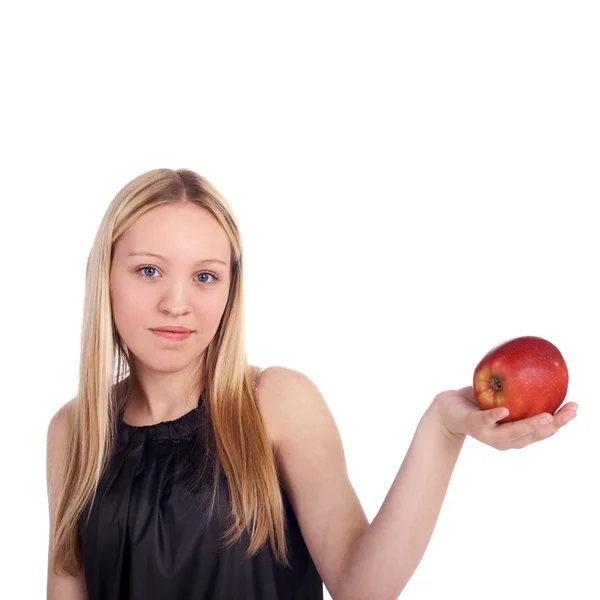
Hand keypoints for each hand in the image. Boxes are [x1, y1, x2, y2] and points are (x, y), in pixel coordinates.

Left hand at [429, 386, 577, 449]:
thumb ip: (521, 392)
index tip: (575, 408)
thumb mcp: (503, 398)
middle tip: (569, 412)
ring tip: (546, 416)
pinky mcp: (472, 424)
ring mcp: (489, 434)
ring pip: (513, 433)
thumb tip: (544, 369)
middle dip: (554, 425)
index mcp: (516, 434)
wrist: (447, 410)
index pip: (543, 431)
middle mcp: (505, 439)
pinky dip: (495, 417)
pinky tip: (505, 410)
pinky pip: (485, 421)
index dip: (561, 422)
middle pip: (534, 435)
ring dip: (530, 425)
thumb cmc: (479, 403)